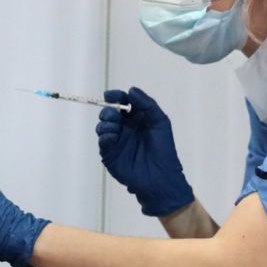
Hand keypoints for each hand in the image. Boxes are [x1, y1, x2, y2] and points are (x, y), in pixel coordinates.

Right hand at [96, 87, 193, 216]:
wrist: (160, 177)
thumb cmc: (164, 149)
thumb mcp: (160, 122)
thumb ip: (146, 104)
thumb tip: (130, 89)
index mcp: (137, 119)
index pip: (123, 103)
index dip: (115, 96)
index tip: (109, 95)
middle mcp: (125, 128)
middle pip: (109, 113)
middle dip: (108, 111)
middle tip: (116, 116)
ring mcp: (117, 141)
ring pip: (102, 126)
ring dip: (106, 123)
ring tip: (115, 128)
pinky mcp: (110, 154)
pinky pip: (102, 140)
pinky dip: (105, 136)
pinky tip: (113, 137)